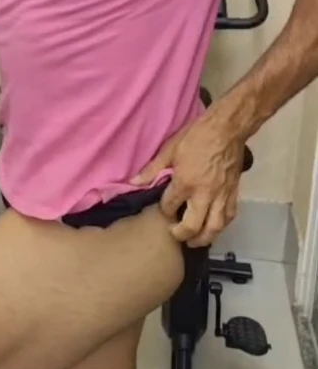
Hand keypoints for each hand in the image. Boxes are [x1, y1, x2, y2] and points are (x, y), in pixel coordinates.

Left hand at [132, 114, 246, 246]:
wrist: (228, 128)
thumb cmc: (197, 136)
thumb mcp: (170, 149)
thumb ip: (152, 169)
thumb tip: (134, 182)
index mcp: (185, 183)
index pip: (170, 207)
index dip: (164, 210)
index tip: (163, 209)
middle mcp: (204, 194)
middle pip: (193, 226)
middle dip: (182, 235)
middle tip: (176, 235)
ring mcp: (221, 196)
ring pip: (215, 227)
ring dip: (204, 238)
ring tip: (195, 241)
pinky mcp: (234, 192)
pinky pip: (229, 216)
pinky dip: (221, 225)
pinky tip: (215, 226)